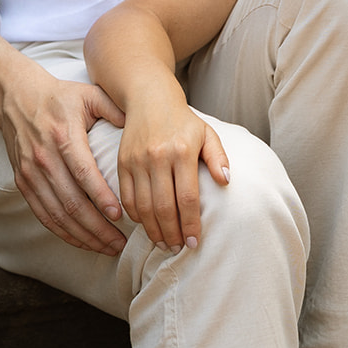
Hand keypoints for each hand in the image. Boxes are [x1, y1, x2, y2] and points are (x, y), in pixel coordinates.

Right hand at [0, 64, 128, 255]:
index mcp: (64, 136)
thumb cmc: (60, 97)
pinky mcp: (23, 183)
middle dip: (97, 227)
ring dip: (83, 236)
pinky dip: (63, 232)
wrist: (15, 96)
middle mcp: (45, 158)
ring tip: (107, 247)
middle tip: (120, 242)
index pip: (83, 173)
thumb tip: (144, 128)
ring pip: (57, 214)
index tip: (119, 216)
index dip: (100, 197)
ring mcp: (31, 173)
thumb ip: (115, 109)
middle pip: (71, 202)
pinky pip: (43, 215)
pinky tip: (83, 241)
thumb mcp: (89, 94)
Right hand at [117, 99, 230, 251]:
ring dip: (153, 230)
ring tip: (163, 243)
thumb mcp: (207, 134)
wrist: (150, 99)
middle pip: (164, 207)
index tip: (195, 242)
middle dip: (172, 233)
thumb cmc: (183, 121)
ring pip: (144, 206)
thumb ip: (217, 158)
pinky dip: (135, 216)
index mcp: (182, 151)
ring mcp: (137, 160)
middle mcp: (158, 157)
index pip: (187, 198)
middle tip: (178, 248)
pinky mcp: (122, 163)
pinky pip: (127, 197)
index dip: (191, 224)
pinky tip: (146, 225)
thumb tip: (225, 181)